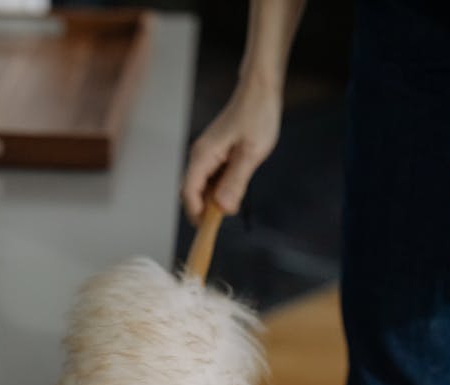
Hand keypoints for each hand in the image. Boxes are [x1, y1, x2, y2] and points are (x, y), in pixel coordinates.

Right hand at [182, 77, 283, 222]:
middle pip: (192, 193)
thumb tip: (223, 209)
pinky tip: (236, 188)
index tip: (210, 229)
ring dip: (215, 199)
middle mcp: (199, 157)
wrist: (260, 90)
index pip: (189, 194)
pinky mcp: (215, 155)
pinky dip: (221, 189)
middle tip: (226, 217)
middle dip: (206, 210)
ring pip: (202, 187)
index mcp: (203, 156)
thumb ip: (236, 181)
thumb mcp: (251, 152)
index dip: (197, 214)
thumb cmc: (257, 115)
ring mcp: (206, 156)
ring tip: (235, 200)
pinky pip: (211, 179)